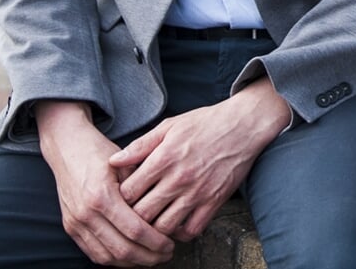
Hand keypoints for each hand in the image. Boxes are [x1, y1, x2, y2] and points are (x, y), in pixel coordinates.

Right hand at [35, 101, 175, 265]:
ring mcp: (76, 222)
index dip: (156, 242)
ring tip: (151, 258)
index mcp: (102, 195)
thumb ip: (142, 187)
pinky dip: (113, 260)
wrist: (66, 147)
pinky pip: (93, 253)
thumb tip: (166, 211)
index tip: (170, 244)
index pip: (134, 230)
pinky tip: (130, 257)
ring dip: (132, 263)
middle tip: (166, 255)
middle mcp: (86, 213)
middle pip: (122, 249)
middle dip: (148, 257)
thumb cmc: (98, 152)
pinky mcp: (70, 227)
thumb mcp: (125, 163)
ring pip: (107, 257)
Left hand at [108, 79, 291, 239]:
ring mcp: (197, 193)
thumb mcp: (168, 126)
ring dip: (155, 228)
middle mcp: (179, 179)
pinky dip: (180, 233)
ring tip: (153, 221)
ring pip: (165, 227)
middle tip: (133, 213)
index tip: (123, 196)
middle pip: (143, 213)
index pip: (129, 191)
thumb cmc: (203, 124)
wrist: (242, 126)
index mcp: (164, 158)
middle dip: (133, 216)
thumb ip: (140, 146)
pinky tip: (176, 223)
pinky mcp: (214, 202)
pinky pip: (192, 230)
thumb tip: (113, 161)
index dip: (120, 197)